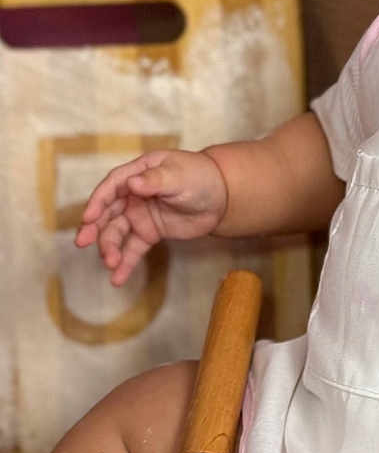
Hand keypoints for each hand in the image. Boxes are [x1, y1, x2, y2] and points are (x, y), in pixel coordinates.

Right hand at [74, 149, 228, 285]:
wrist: (222, 198)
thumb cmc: (200, 177)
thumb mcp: (179, 176)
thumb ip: (155, 180)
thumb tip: (132, 182)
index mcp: (138, 173)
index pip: (112, 186)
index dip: (98, 201)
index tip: (89, 218)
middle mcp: (133, 194)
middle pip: (108, 212)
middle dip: (94, 228)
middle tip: (82, 243)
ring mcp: (139, 215)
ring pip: (117, 232)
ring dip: (110, 248)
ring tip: (110, 264)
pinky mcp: (149, 233)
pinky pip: (133, 248)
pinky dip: (125, 263)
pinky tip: (118, 279)